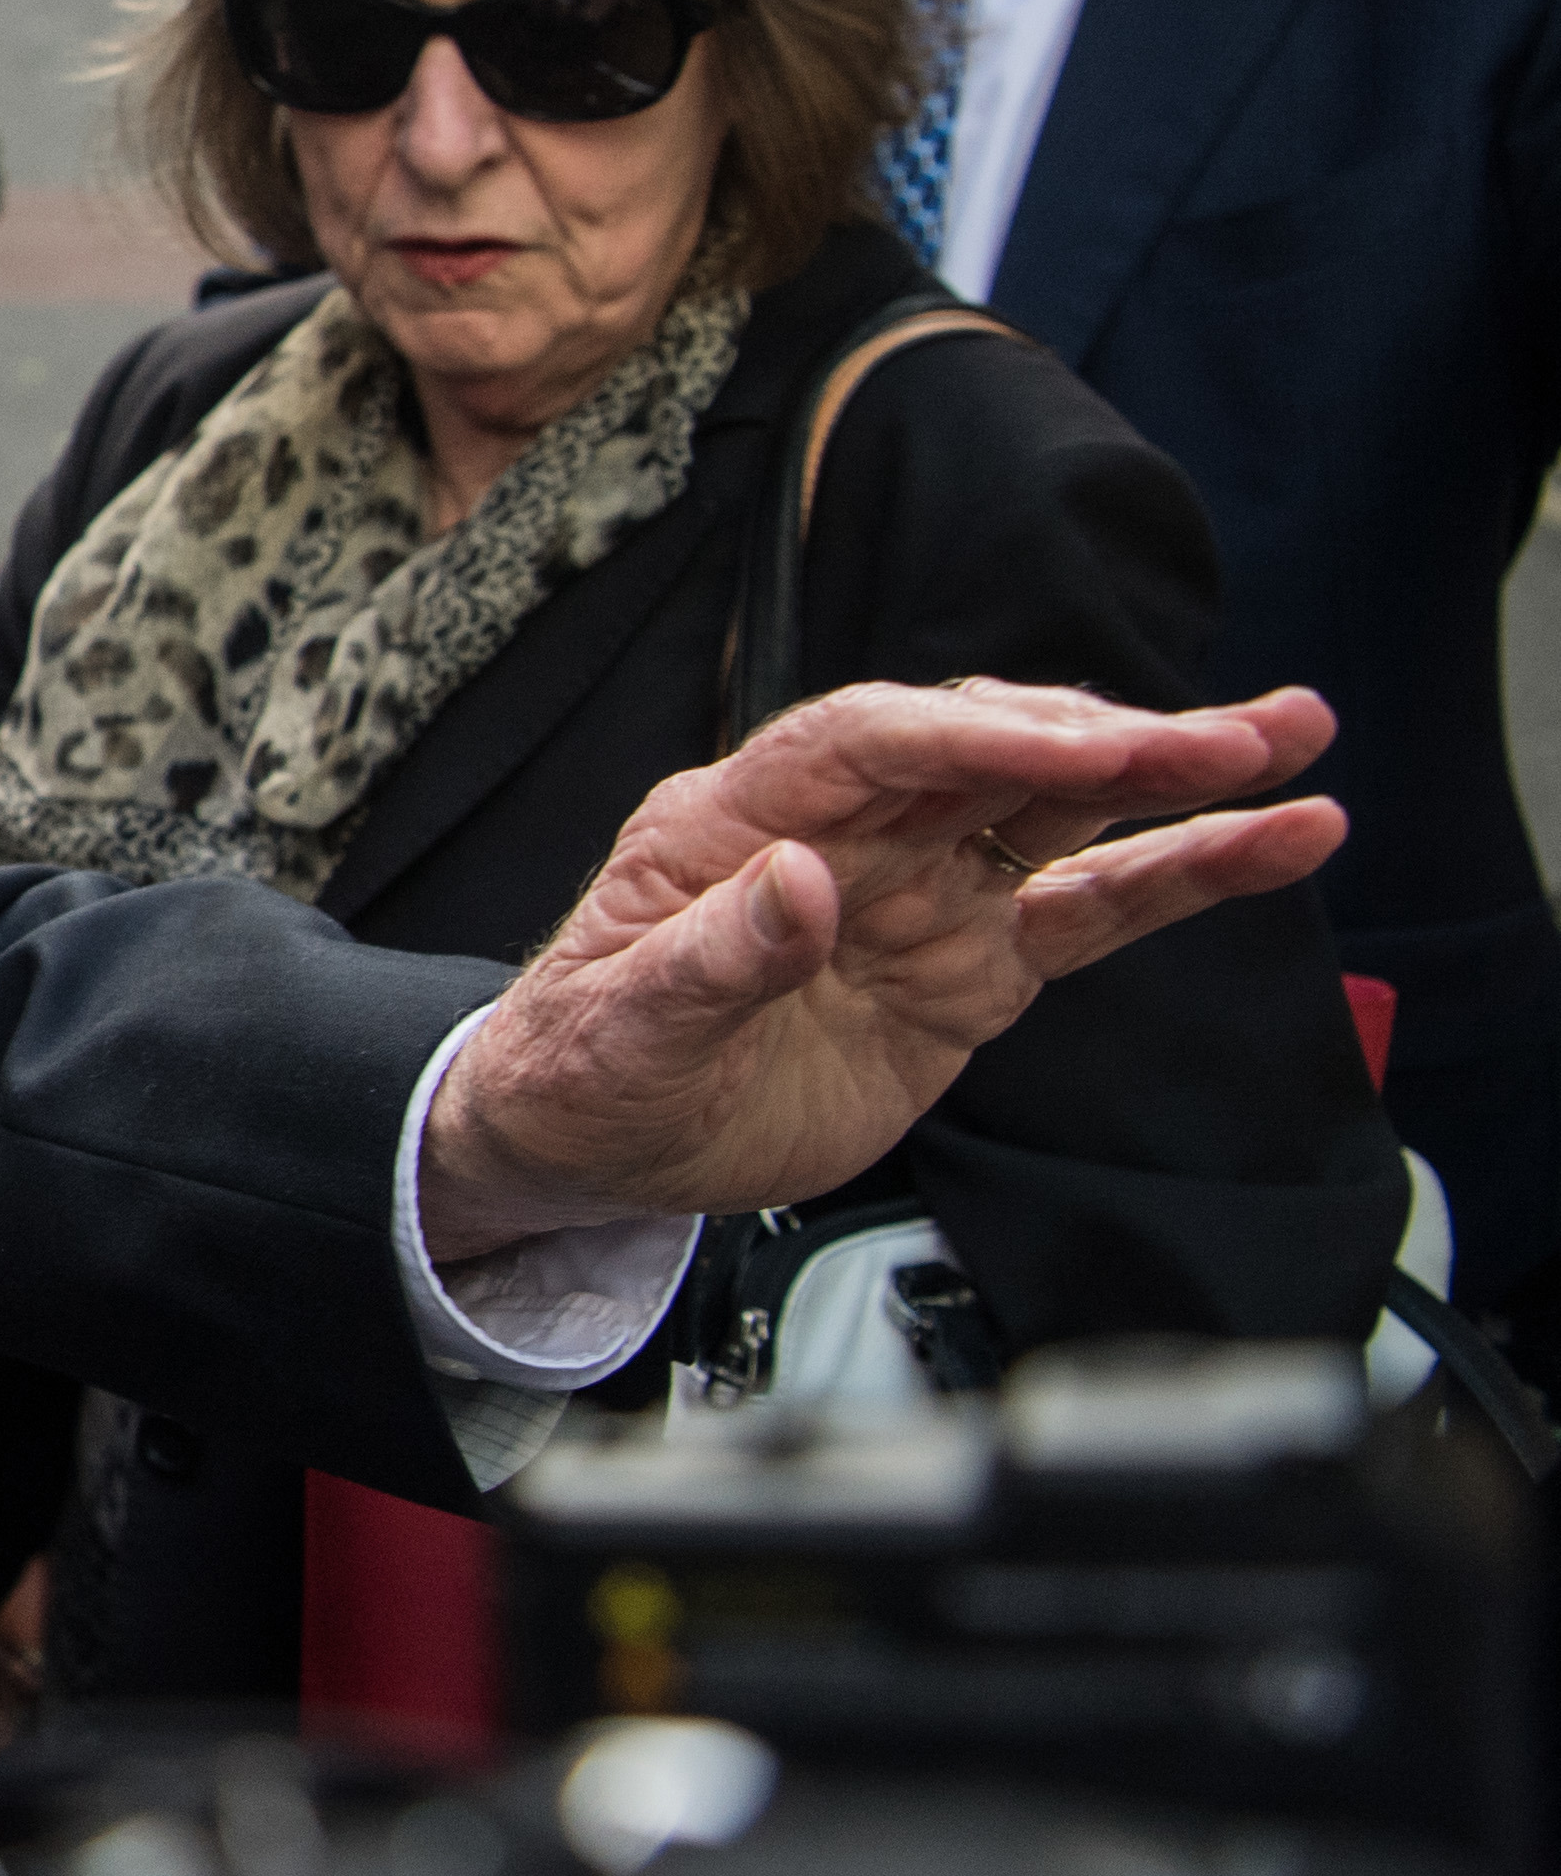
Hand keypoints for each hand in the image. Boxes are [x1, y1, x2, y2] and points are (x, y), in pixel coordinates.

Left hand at [424, 679, 1346, 1245]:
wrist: (589, 1138)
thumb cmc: (582, 1067)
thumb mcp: (620, 1028)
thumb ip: (708, 959)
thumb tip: (795, 883)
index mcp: (739, 816)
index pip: (872, 742)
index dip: (978, 737)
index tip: (1082, 751)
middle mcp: (846, 832)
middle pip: (990, 756)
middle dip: (1112, 741)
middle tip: (1241, 737)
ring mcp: (920, 895)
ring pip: (1062, 817)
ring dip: (1176, 779)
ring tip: (1294, 746)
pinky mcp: (971, 969)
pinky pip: (1087, 911)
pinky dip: (1182, 877)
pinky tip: (1279, 841)